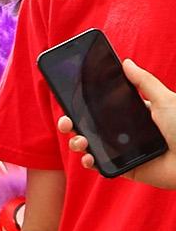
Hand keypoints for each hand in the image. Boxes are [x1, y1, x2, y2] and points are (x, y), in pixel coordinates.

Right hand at [56, 58, 175, 187]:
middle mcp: (125, 132)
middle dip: (72, 124)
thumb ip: (143, 82)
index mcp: (134, 114)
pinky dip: (90, 162)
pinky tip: (89, 156)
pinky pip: (101, 166)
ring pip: (91, 146)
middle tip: (66, 121)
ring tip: (79, 140)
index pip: (103, 109)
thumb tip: (126, 62)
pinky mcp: (124, 168)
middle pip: (91, 127)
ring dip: (77, 142)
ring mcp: (123, 151)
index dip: (84, 106)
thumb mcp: (164, 99)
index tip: (70, 100)